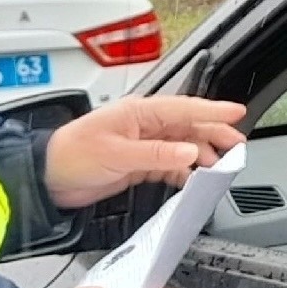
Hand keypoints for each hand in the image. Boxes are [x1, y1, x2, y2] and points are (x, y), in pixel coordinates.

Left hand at [43, 96, 246, 209]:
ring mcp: (141, 144)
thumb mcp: (117, 154)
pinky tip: (194, 178)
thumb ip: (156, 154)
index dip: (212, 111)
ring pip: (181, 146)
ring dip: (202, 154)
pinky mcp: (137, 163)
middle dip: (214, 133)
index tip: (236, 113)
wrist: (47, 177)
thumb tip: (190, 152)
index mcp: (139, 113)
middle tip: (238, 145)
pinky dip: (184, 171)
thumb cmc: (73, 155)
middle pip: (187, 126)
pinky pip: (169, 163)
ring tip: (221, 166)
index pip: (183, 109)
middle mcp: (143, 125)